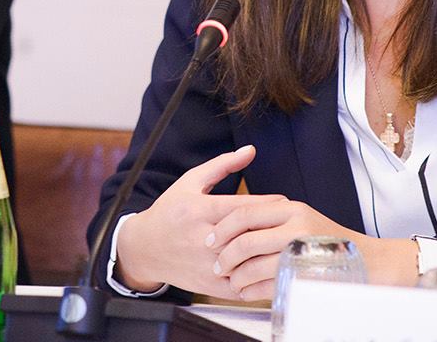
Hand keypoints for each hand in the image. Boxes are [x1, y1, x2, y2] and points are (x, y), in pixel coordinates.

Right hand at [114, 146, 285, 298]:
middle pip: (246, 234)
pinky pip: (240, 284)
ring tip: (286, 246)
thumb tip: (250, 150)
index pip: (241, 207)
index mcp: (199, 211)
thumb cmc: (170, 211)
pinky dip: (256, 278)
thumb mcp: (190, 182)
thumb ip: (222, 165)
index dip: (267, 204)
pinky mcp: (208, 283)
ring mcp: (206, 263)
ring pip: (245, 262)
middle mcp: (202, 238)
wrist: (144, 248)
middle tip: (292, 223)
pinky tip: (268, 267)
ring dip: (267, 254)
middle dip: (272, 228)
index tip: (285, 202)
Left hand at [208, 199, 365, 299]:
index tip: (211, 239)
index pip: (244, 212)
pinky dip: (251, 290)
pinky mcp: (304, 275)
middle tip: (217, 264)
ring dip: (237, 276)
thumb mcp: (301, 218)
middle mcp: (295, 225)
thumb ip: (272, 218)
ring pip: (254, 265)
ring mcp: (301, 251)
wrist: (367, 261)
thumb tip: (232, 225)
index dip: (223, 228)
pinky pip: (268, 285)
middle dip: (225, 255)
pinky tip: (245, 292)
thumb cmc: (327, 240)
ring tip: (231, 281)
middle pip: (245, 239)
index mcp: (290, 208)